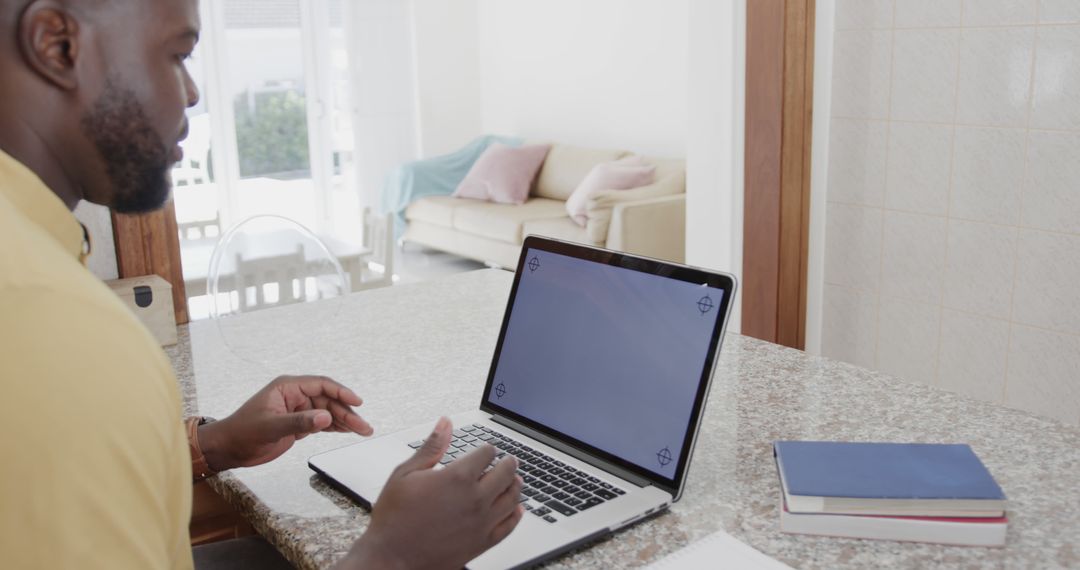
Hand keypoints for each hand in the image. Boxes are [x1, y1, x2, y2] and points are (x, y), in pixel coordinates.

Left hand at [198, 375, 373, 471]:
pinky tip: (347, 431)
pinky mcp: (298, 424)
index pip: (321, 385)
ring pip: (328, 412)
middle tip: (364, 426)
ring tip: (363, 430)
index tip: (357, 402)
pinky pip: (321, 422)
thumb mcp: (271, 427)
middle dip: (347, 413)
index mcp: (287, 387)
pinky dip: (335, 427)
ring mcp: (297, 410)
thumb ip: (300, 422)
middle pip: (328, 401)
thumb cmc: (243, 432)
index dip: (341, 392)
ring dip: (345, 421)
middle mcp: (295, 396)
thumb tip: (326, 417)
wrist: (229, 448)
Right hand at [337, 418, 523, 569]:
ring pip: (513, 497)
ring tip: (514, 479)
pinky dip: (516, 514)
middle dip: (508, 463)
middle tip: (508, 461)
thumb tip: (445, 423)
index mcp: (457, 477)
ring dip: (516, 484)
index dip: (487, 449)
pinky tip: (516, 508)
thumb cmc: (394, 517)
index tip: (486, 450)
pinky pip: (510, 525)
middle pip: (506, 472)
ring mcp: (482, 522)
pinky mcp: (483, 542)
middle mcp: (475, 498)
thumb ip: (431, 447)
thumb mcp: (406, 474)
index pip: (487, 453)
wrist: (391, 557)